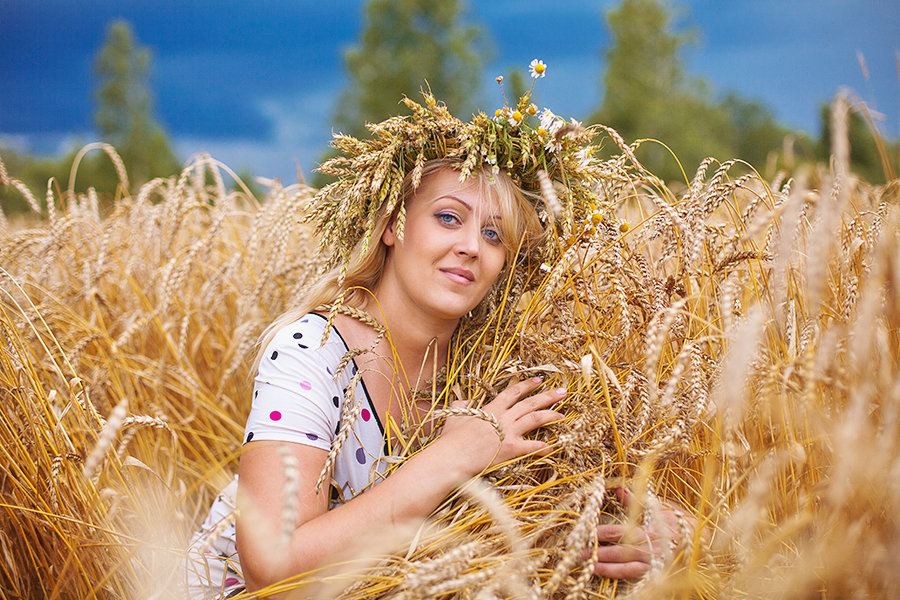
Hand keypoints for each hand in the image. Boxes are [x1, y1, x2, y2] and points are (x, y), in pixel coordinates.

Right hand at [438, 376, 565, 474]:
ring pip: (536, 418)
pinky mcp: (512, 449)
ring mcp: (509, 432)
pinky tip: (554, 447)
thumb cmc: (451, 439)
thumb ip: (462, 406)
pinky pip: (533, 446)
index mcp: (492, 408)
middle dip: (548, 396)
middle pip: (530, 402)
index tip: (539, 380)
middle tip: (563, 391)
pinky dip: (545, 447)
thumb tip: (465, 401)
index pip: (513, 392)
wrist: (452, 456)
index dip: (527, 385)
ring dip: (551, 415)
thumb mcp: (455, 416)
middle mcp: (504, 417)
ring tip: (563, 414)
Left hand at [587, 487, 694, 578]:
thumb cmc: (682, 522)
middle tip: (577, 552)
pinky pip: (634, 577)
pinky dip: (618, 576)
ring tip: (587, 566)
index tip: (585, 532)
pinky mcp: (656, 574)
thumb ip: (638, 499)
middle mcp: (649, 549)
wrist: (706, 543)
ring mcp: (652, 564)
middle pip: (617, 551)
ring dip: (603, 567)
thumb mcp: (662, 507)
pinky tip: (606, 575)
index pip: (618, 531)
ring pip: (623, 567)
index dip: (599, 533)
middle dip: (596, 552)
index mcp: (648, 530)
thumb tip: (619, 488)